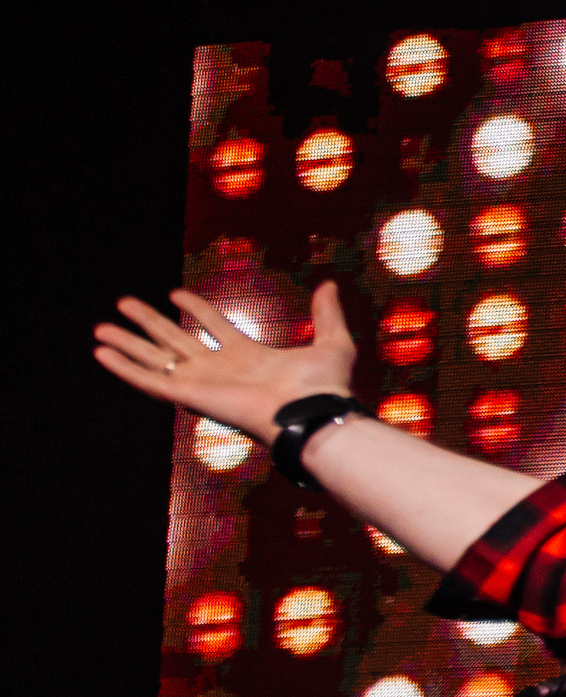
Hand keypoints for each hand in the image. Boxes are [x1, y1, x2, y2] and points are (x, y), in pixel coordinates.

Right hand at [94, 278, 358, 446]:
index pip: (213, 327)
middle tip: (123, 304)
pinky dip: (125, 368)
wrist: (314, 411)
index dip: (195, 309)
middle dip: (148, 323)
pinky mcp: (189, 396)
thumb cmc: (325, 385)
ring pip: (155, 359)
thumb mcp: (332, 341)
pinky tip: (102, 354)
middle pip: (174, 341)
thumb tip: (329, 285)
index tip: (174, 294)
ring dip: (127, 343)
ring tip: (100, 328)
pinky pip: (149, 381)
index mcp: (248, 357)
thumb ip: (326, 313)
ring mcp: (202, 383)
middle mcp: (220, 370)